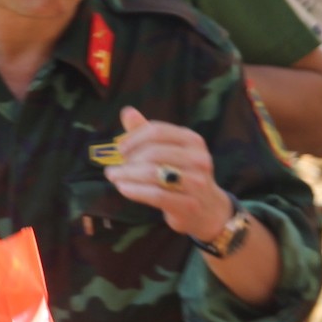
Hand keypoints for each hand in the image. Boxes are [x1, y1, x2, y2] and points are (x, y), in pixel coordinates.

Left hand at [105, 106, 229, 240]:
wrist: (208, 210)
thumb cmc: (182, 174)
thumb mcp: (169, 150)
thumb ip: (147, 132)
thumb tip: (127, 111)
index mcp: (193, 140)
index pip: (156, 131)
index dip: (133, 138)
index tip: (119, 148)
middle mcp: (199, 158)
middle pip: (153, 152)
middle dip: (129, 159)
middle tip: (114, 167)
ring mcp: (197, 182)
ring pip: (152, 173)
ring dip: (127, 175)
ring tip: (113, 176)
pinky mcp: (189, 204)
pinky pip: (156, 195)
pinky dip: (135, 190)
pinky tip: (123, 188)